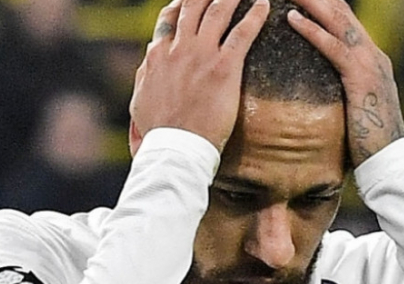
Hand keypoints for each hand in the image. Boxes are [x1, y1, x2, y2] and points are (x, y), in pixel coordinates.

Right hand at [130, 0, 269, 151]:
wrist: (174, 150)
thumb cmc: (158, 135)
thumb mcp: (139, 102)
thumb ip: (146, 75)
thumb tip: (151, 56)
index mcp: (157, 57)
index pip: (169, 18)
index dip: (182, 4)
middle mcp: (178, 49)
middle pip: (193, 5)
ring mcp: (201, 55)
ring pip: (217, 10)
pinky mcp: (224, 68)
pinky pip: (242, 32)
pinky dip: (255, 15)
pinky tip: (263, 4)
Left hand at [286, 0, 403, 165]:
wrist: (390, 162)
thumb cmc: (367, 142)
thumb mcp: (351, 107)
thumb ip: (339, 90)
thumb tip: (316, 89)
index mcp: (370, 59)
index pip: (343, 19)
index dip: (323, 1)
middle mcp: (372, 54)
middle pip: (340, 10)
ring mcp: (370, 64)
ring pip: (337, 20)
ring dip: (311, 0)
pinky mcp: (362, 79)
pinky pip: (334, 48)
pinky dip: (312, 31)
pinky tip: (291, 18)